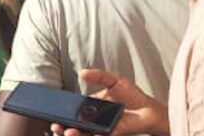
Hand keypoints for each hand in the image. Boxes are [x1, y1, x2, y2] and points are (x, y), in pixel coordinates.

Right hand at [50, 69, 168, 135]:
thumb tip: (82, 73)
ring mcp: (103, 128)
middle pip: (76, 125)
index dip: (63, 113)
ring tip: (67, 131)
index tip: (52, 112)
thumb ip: (99, 75)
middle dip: (63, 127)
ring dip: (74, 134)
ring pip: (85, 134)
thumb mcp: (113, 79)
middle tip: (56, 125)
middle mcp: (96, 119)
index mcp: (93, 106)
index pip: (74, 111)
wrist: (150, 109)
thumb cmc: (132, 95)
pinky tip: (82, 133)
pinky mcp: (113, 134)